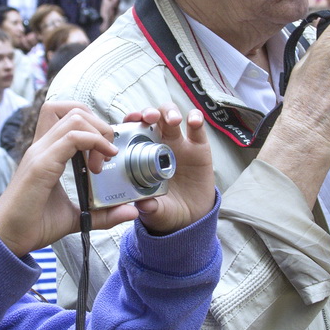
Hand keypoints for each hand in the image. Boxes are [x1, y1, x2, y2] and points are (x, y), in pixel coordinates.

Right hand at [0, 103, 135, 255]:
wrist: (7, 238)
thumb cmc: (34, 225)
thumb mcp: (76, 216)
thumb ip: (102, 214)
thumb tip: (131, 211)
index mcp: (47, 152)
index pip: (68, 115)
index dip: (94, 125)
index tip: (106, 154)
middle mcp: (42, 146)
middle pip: (73, 108)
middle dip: (99, 124)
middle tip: (107, 155)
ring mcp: (40, 152)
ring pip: (74, 116)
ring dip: (98, 133)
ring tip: (103, 161)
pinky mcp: (41, 165)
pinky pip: (71, 138)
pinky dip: (93, 142)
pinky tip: (100, 163)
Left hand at [119, 105, 213, 235]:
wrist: (191, 218)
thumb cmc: (166, 210)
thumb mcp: (156, 212)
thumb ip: (150, 208)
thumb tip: (144, 205)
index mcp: (142, 155)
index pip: (133, 131)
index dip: (131, 121)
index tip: (131, 120)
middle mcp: (159, 144)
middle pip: (152, 117)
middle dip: (149, 112)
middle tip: (149, 118)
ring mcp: (179, 143)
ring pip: (171, 115)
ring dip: (170, 111)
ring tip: (173, 120)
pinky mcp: (199, 146)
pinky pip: (197, 128)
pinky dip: (196, 118)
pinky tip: (194, 121)